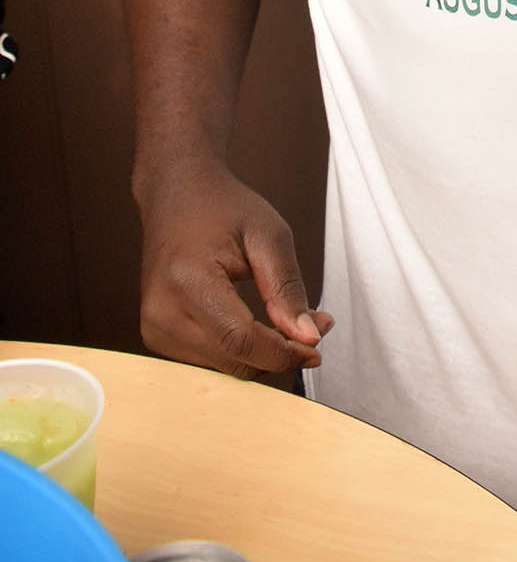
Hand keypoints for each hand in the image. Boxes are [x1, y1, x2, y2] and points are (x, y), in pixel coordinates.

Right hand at [136, 159, 333, 379]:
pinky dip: (241, 351)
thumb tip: (307, 338)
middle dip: (280, 352)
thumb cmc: (221, 207)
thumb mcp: (268, 234)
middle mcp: (163, 312)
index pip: (241, 340)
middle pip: (234, 360)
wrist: (176, 193)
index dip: (283, 351)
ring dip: (262, 355)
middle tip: (314, 325)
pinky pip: (210, 361)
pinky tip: (260, 328)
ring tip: (289, 321)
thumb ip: (287, 288)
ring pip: (224, 369)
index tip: (316, 347)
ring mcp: (155, 328)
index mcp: (188, 281)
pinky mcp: (157, 336)